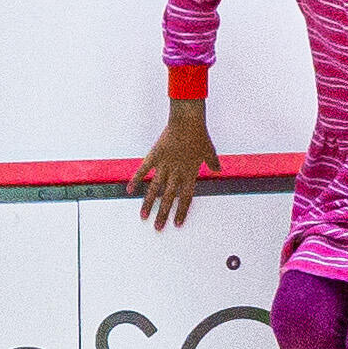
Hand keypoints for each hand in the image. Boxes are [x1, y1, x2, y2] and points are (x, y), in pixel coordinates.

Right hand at [134, 107, 212, 226]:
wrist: (187, 120)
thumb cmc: (199, 135)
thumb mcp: (209, 150)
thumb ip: (212, 162)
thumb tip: (218, 169)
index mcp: (190, 173)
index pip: (185, 198)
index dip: (181, 211)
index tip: (177, 224)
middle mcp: (176, 173)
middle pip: (169, 198)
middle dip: (163, 214)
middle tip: (158, 228)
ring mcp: (164, 165)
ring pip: (155, 189)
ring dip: (149, 203)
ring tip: (143, 216)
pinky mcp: (154, 156)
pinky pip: (143, 170)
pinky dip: (135, 180)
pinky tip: (129, 191)